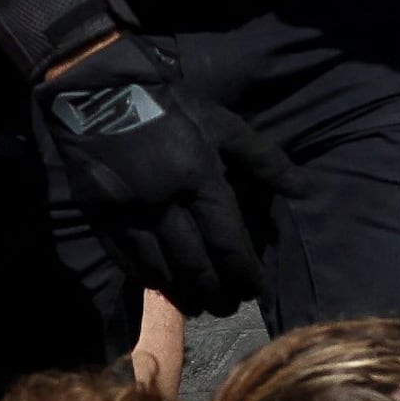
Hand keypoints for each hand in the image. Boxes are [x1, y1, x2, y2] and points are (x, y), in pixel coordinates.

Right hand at [33, 36, 263, 315]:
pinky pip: (125, 259)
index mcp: (200, 178)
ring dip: (183, 292)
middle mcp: (163, 202)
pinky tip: (162, 287)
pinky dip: (147, 278)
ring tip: (201, 305)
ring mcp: (127, 212)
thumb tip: (304, 191)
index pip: (228, 241)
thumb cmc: (170, 107)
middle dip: (217, 291)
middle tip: (230, 307)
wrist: (96, 93)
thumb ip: (265, 160)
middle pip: (195, 263)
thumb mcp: (224, 125)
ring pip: (159, 268)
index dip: (244, 272)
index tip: (254, 290)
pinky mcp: (98, 215)